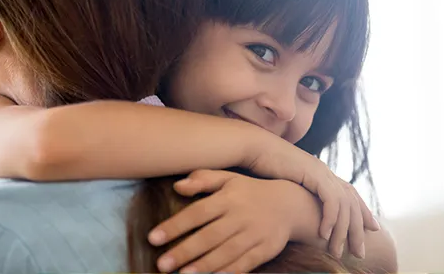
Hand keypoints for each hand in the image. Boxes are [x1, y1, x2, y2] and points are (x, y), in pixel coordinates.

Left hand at [147, 169, 297, 272]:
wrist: (290, 204)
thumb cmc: (250, 192)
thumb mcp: (229, 178)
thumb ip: (204, 179)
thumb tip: (178, 186)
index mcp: (228, 197)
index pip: (198, 212)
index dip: (175, 225)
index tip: (153, 238)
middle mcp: (241, 215)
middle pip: (210, 235)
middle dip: (185, 251)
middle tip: (162, 265)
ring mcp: (255, 233)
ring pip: (227, 252)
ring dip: (205, 265)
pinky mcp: (266, 248)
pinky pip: (246, 263)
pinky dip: (230, 271)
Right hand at [246, 145, 380, 258]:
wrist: (256, 149)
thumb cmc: (265, 167)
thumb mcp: (288, 184)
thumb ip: (300, 196)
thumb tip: (301, 212)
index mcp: (322, 173)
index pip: (350, 194)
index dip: (363, 211)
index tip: (372, 228)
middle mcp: (327, 172)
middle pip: (352, 203)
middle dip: (358, 229)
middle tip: (360, 252)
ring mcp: (322, 172)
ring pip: (344, 205)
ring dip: (343, 231)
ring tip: (337, 251)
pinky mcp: (314, 174)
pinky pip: (330, 200)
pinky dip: (330, 218)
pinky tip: (324, 234)